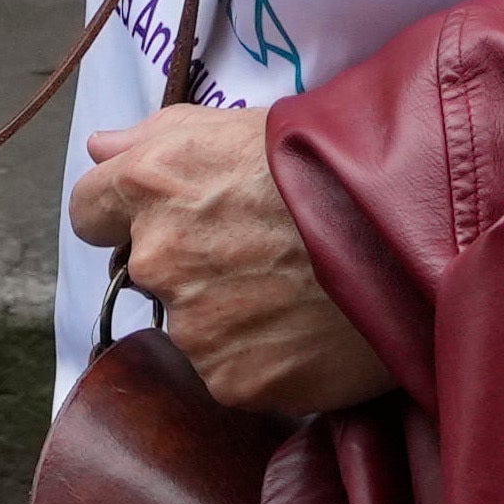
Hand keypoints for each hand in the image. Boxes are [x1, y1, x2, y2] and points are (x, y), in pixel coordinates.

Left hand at [67, 101, 403, 416]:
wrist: (413, 224)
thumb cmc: (337, 161)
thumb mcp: (247, 122)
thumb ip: (160, 136)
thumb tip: (101, 150)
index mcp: (155, 182)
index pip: (89, 210)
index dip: (125, 213)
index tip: (168, 216)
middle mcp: (160, 256)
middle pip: (151, 270)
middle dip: (192, 263)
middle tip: (261, 249)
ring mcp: (194, 326)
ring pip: (194, 325)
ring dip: (231, 313)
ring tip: (299, 288)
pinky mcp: (233, 380)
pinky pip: (234, 371)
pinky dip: (265, 355)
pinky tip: (310, 326)